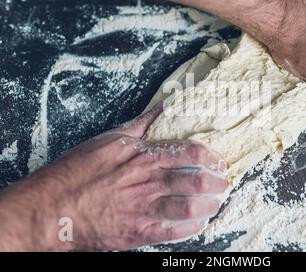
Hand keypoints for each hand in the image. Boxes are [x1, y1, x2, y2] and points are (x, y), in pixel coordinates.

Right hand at [0, 104, 227, 250]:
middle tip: (222, 183)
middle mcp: (148, 182)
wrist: (51, 209)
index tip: (219, 161)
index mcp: (144, 156)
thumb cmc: (77, 171)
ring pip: (191, 207)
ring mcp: (144, 209)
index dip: (212, 157)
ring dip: (210, 205)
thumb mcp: (110, 138)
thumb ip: (143, 124)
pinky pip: (175, 232)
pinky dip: (193, 228)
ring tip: (215, 203)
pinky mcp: (138, 232)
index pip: (191, 152)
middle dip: (217, 182)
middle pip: (197, 181)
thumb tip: (165, 106)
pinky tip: (198, 223)